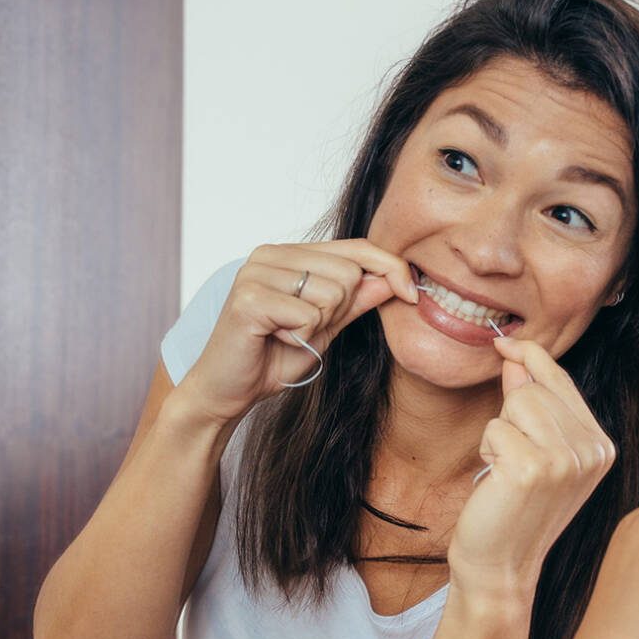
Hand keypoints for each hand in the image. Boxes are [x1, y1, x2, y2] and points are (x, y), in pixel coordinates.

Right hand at [175, 240, 415, 422]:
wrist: (226, 391)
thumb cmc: (270, 358)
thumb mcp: (325, 327)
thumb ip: (356, 300)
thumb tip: (394, 278)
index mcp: (287, 254)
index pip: (355, 246)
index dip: (390, 267)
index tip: (413, 294)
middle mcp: (269, 254)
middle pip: (349, 271)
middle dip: (339, 311)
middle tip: (304, 329)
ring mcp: (256, 272)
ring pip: (332, 292)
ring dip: (317, 326)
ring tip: (286, 334)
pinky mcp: (249, 297)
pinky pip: (308, 315)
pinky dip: (300, 337)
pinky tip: (273, 339)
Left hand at [447, 337, 615, 601]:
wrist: (501, 566)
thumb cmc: (513, 509)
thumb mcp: (534, 451)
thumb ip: (531, 402)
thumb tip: (517, 356)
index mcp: (601, 446)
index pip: (562, 381)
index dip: (531, 357)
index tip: (506, 344)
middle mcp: (592, 451)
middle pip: (536, 388)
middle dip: (511, 413)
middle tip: (512, 457)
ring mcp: (566, 461)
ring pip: (517, 402)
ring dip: (499, 432)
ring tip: (506, 467)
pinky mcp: (533, 469)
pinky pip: (495, 428)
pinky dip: (487, 450)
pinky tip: (498, 481)